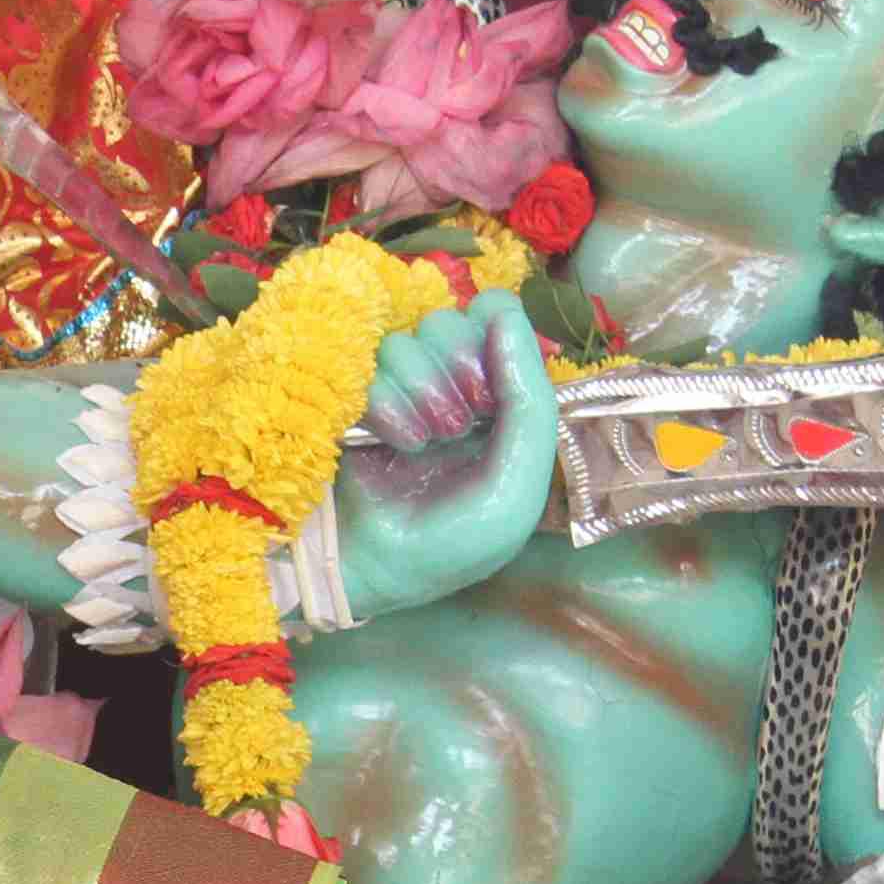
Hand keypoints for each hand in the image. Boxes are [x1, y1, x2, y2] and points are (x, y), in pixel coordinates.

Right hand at [325, 291, 560, 622]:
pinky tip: (389, 445)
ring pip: (410, 339)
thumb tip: (501, 312)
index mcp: (496, 395)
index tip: (490, 395)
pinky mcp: (352, 392)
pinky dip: (387, 407)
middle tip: (455, 432)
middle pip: (453, 321)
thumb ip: (530, 400)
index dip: (494, 342)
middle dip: (458, 377)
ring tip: (420, 447)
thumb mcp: (517, 483)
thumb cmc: (453, 541)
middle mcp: (446, 380)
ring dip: (422, 397)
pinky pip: (371, 364)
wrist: (376, 570)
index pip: (495, 314)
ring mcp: (396, 385)